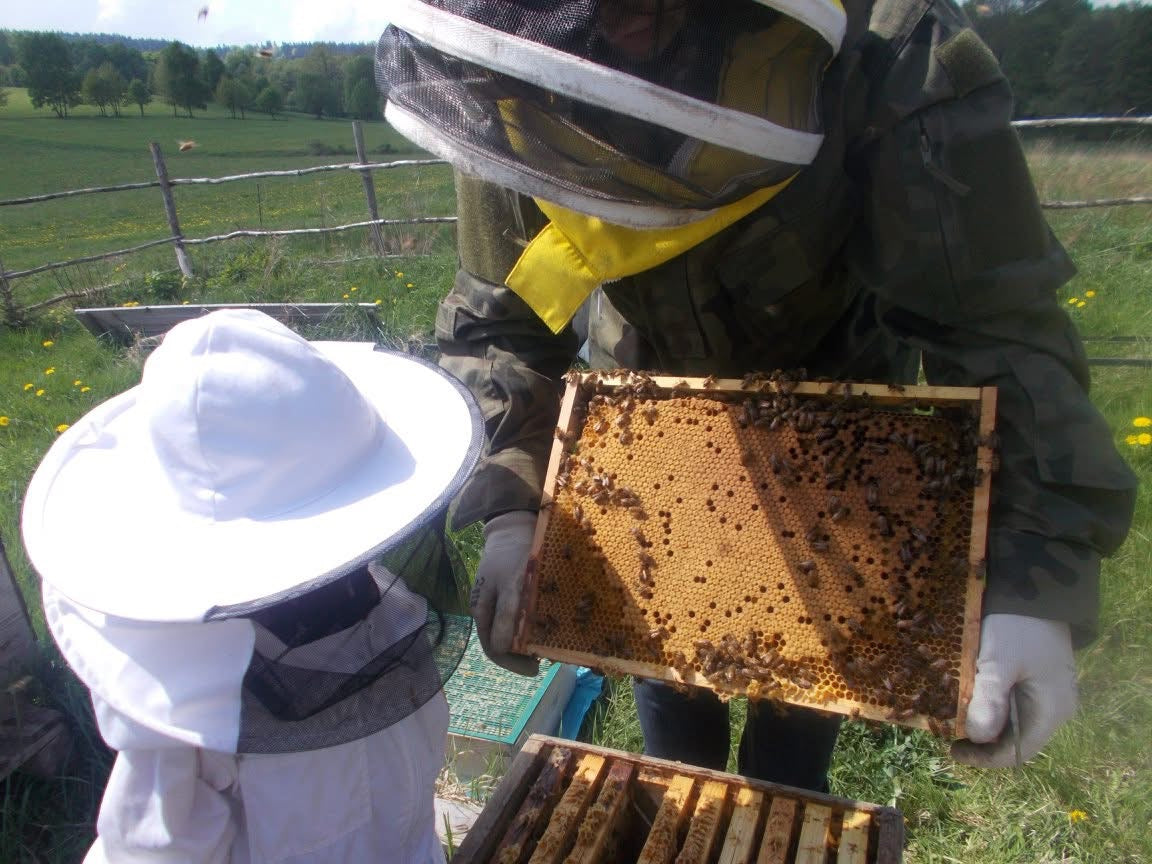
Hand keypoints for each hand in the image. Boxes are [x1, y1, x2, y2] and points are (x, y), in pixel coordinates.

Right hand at [470, 510, 539, 675]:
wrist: (517, 524)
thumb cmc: (513, 554)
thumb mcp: (512, 585)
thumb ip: (507, 616)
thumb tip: (502, 650)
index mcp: (482, 611)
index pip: (493, 649)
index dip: (512, 663)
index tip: (535, 669)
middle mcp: (489, 610)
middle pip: (503, 643)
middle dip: (523, 654)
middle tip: (546, 658)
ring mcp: (501, 601)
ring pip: (513, 631)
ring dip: (530, 641)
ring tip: (549, 644)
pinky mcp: (513, 592)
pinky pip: (521, 616)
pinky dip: (534, 626)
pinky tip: (549, 625)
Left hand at [951, 614, 1077, 767]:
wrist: (1033, 589)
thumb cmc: (1017, 626)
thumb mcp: (999, 662)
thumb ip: (989, 700)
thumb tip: (977, 737)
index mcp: (1051, 710)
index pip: (1017, 752)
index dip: (985, 756)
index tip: (952, 750)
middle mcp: (1053, 707)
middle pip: (1014, 739)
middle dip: (981, 739)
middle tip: (947, 730)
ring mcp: (1044, 692)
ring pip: (1010, 721)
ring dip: (982, 721)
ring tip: (952, 716)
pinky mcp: (1033, 678)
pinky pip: (1010, 701)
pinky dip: (987, 704)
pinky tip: (966, 697)